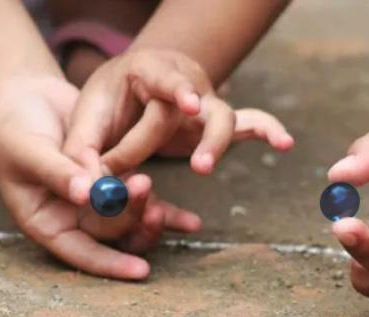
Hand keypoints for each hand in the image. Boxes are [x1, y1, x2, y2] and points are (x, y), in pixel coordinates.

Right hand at [0, 76, 200, 278]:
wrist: (26, 98)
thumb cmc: (15, 127)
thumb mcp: (29, 150)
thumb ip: (58, 173)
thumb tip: (86, 194)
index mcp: (45, 223)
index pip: (79, 253)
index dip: (110, 263)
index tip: (141, 269)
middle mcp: (73, 220)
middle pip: (110, 234)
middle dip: (132, 218)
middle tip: (145, 190)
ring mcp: (96, 206)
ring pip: (130, 223)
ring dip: (151, 217)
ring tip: (169, 211)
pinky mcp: (116, 185)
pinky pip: (143, 204)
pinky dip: (166, 211)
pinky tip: (191, 222)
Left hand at [62, 48, 292, 174]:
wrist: (127, 92)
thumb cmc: (104, 107)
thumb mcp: (85, 124)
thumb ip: (83, 155)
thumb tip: (87, 193)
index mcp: (145, 71)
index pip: (163, 79)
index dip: (177, 90)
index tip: (190, 104)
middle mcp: (182, 84)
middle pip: (199, 107)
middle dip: (194, 140)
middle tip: (198, 167)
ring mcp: (204, 103)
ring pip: (224, 119)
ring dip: (218, 146)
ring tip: (205, 170)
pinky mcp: (216, 123)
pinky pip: (250, 124)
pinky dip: (268, 131)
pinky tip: (285, 144)